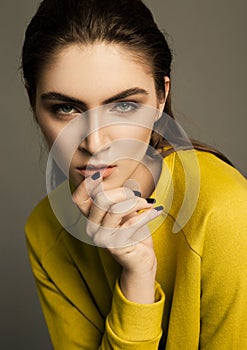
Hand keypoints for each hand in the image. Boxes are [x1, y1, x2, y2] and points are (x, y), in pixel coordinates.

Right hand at [72, 172, 163, 302]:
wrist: (140, 259)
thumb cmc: (132, 231)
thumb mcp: (124, 209)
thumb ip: (118, 196)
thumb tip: (119, 173)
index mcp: (90, 216)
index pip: (79, 197)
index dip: (90, 182)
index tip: (108, 171)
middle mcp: (91, 227)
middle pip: (100, 199)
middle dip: (123, 191)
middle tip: (138, 193)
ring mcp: (101, 238)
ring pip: (116, 210)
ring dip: (137, 202)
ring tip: (149, 203)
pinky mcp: (115, 246)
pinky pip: (131, 223)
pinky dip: (147, 214)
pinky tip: (157, 210)